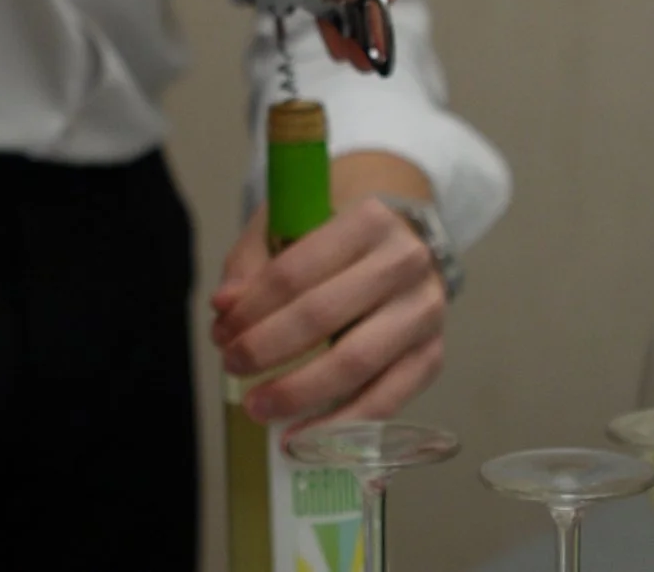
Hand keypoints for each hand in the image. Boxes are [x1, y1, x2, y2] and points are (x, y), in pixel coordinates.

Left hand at [210, 195, 445, 427]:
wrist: (409, 236)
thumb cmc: (343, 228)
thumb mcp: (294, 219)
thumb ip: (254, 260)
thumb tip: (224, 306)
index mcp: (369, 218)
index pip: (296, 270)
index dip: (251, 307)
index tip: (221, 330)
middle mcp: (405, 262)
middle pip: (322, 316)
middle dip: (266, 349)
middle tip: (232, 364)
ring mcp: (424, 311)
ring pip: (355, 363)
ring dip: (298, 392)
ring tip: (257, 406)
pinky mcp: (432, 354)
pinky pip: (386, 401)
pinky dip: (340, 426)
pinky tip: (302, 435)